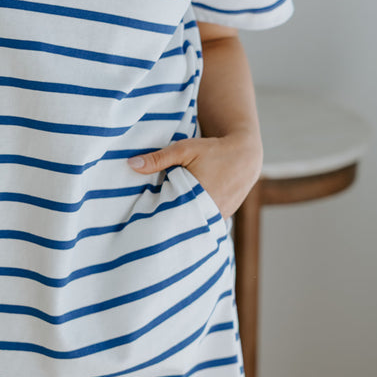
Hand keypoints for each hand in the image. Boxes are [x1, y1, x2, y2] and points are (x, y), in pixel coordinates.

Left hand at [129, 132, 262, 218]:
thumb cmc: (213, 150)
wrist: (245, 155)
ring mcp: (219, 217)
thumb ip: (158, 159)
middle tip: (147, 226)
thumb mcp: (184, 150)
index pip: (170, 216)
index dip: (156, 218)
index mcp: (199, 197)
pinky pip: (204, 224)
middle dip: (166, 224)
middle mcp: (211, 211)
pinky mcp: (223, 217)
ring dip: (180, 223)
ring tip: (162, 224)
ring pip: (193, 226)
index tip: (141, 219)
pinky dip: (193, 221)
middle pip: (181, 224)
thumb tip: (131, 165)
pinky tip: (180, 220)